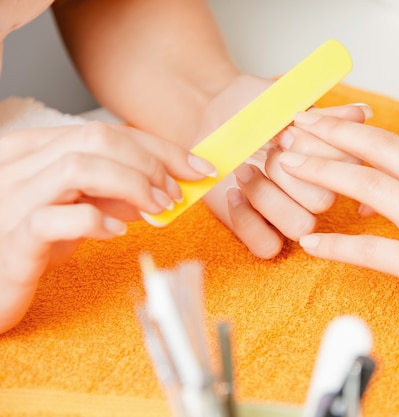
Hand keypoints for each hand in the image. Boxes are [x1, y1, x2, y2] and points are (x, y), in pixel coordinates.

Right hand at [0, 122, 214, 332]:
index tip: (199, 167)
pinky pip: (53, 218)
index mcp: (33, 150)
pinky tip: (115, 232)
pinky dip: (95, 220)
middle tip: (175, 194)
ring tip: (156, 208)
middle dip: (150, 163)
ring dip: (131, 184)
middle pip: (96, 139)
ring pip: (77, 166)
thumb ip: (114, 193)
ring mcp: (10, 200)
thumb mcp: (77, 209)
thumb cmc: (29, 245)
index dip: (160, 147)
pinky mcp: (12, 240)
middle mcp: (17, 165)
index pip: (106, 132)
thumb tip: (166, 185)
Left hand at [197, 75, 370, 257]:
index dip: (316, 150)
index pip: (348, 169)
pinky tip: (233, 192)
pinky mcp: (261, 234)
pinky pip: (267, 246)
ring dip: (267, 196)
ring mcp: (290, 216)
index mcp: (334, 164)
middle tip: (267, 150)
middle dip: (289, 172)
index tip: (287, 129)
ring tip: (244, 170)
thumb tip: (362, 113)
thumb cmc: (253, 112)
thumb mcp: (286, 106)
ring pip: (299, 226)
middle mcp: (317, 193)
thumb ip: (324, 116)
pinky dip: (246, 219)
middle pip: (323, 201)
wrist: (213, 118)